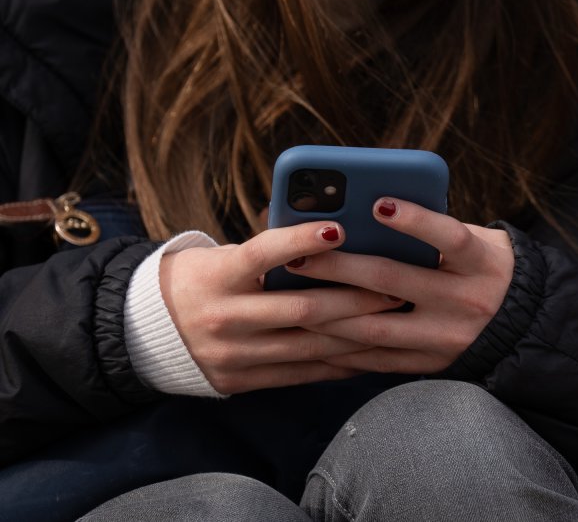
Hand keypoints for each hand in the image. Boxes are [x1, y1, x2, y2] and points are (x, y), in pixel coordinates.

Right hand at [160, 221, 401, 393]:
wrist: (149, 332)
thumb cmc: (204, 278)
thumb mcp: (223, 256)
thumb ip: (270, 250)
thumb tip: (332, 231)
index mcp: (217, 277)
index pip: (261, 254)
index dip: (300, 241)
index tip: (339, 229)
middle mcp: (224, 317)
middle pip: (301, 310)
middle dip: (355, 299)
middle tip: (394, 288)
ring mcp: (234, 355)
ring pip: (309, 346)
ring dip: (358, 335)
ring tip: (393, 321)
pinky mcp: (242, 381)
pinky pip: (302, 374)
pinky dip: (338, 363)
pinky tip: (369, 353)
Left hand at [289, 198, 513, 374]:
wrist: (527, 327)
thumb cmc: (487, 267)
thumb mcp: (479, 240)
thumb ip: (436, 229)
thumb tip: (371, 211)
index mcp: (481, 262)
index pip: (449, 238)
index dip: (415, 221)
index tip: (378, 205)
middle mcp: (466, 300)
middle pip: (395, 281)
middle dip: (341, 267)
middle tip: (301, 256)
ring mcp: (448, 337)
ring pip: (377, 326)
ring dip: (329, 311)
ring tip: (294, 295)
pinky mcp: (432, 364)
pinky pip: (379, 358)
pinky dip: (343, 346)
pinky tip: (313, 332)